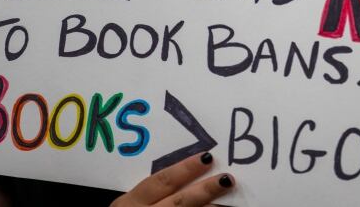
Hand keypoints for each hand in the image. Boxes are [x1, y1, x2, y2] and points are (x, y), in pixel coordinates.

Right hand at [111, 152, 234, 206]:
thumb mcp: (130, 205)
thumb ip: (152, 192)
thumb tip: (189, 171)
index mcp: (130, 203)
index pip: (160, 182)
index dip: (185, 169)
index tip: (208, 157)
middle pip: (178, 202)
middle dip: (204, 190)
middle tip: (227, 178)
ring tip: (230, 198)